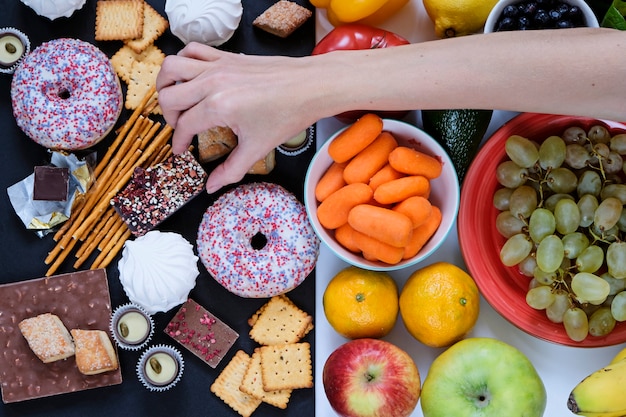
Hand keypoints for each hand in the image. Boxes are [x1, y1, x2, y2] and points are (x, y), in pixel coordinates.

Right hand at [156, 43, 318, 192]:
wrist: (311, 86)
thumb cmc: (288, 114)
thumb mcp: (258, 148)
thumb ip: (230, 170)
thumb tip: (210, 187)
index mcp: (218, 106)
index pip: (184, 125)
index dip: (178, 142)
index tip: (182, 150)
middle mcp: (212, 82)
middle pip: (168, 96)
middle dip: (169, 117)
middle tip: (182, 129)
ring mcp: (218, 65)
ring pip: (171, 67)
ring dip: (166, 85)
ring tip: (177, 102)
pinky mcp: (226, 56)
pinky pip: (191, 50)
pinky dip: (184, 62)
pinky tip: (192, 79)